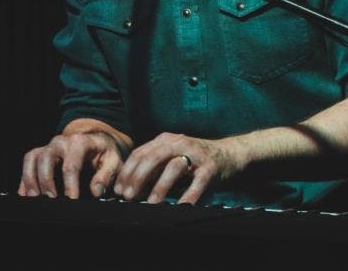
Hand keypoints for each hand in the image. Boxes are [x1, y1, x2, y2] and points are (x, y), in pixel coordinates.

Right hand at [18, 130, 124, 199]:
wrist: (97, 141)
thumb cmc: (105, 153)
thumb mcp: (113, 161)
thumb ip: (106, 175)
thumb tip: (96, 191)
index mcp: (80, 142)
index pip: (71, 164)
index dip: (70, 184)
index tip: (71, 200)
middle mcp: (61, 142)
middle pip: (46, 158)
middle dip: (46, 180)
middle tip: (51, 199)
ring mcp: (49, 146)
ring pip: (33, 158)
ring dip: (30, 178)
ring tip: (34, 198)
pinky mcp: (42, 153)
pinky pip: (28, 161)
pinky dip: (25, 178)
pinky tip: (25, 194)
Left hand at [113, 132, 240, 204]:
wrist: (229, 154)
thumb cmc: (194, 160)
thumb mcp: (172, 156)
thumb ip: (153, 167)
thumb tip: (129, 186)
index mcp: (166, 140)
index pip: (140, 153)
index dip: (127, 171)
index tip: (119, 189)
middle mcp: (179, 143)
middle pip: (153, 158)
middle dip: (138, 178)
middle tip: (129, 196)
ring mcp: (196, 154)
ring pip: (174, 167)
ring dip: (160, 186)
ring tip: (151, 203)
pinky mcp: (210, 168)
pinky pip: (197, 183)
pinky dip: (188, 196)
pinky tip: (179, 207)